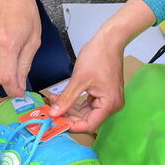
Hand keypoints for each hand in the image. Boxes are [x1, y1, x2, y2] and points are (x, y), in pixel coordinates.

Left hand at [49, 0, 155, 132]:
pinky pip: (89, 103)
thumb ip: (66, 98)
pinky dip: (76, 101)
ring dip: (71, 108)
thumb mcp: (79, 79)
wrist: (110, 39)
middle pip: (88, 119)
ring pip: (87, 111)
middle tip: (52, 112)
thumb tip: (54, 113)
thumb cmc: (99, 56)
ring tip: (54, 102)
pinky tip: (63, 97)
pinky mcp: (105, 92)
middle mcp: (112, 105)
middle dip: (69, 115)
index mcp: (109, 104)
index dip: (71, 125)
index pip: (89, 125)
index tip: (56, 122)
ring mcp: (109, 98)